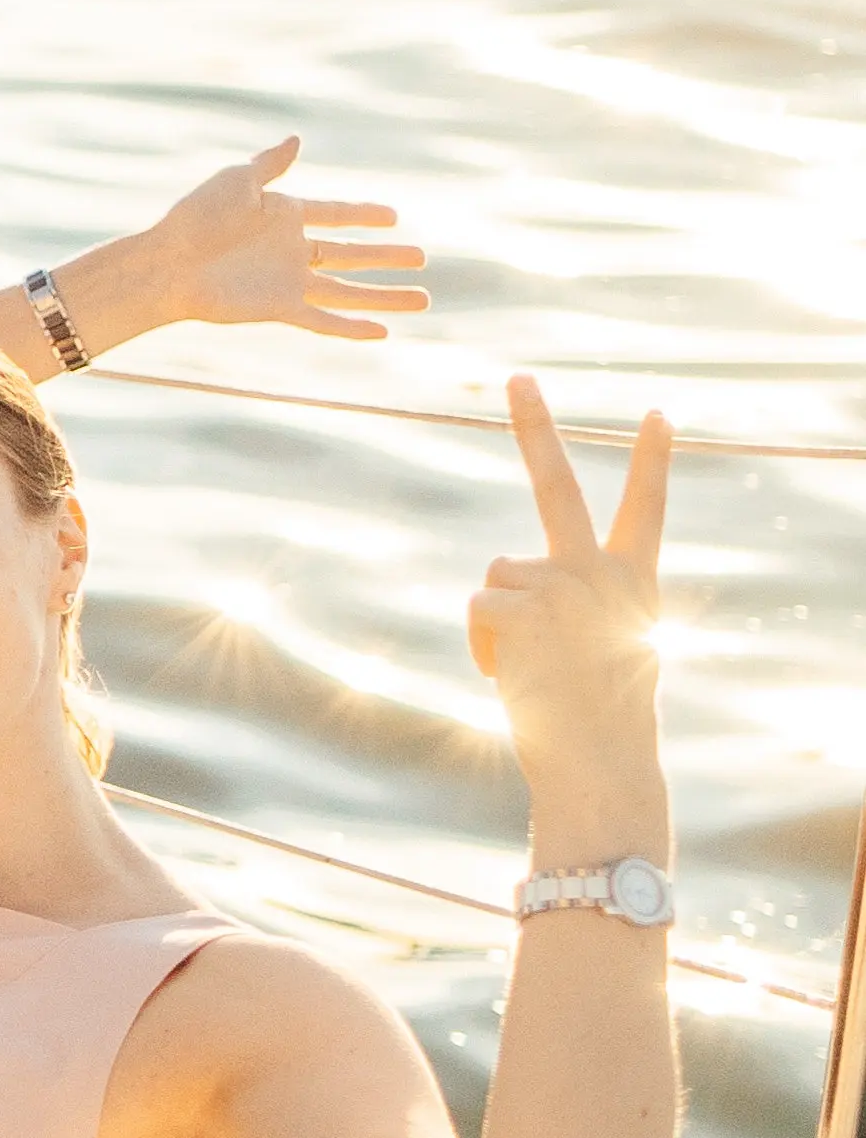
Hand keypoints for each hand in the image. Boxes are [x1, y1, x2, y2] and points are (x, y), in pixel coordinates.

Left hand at [114, 136, 428, 346]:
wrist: (167, 265)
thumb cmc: (196, 219)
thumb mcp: (236, 182)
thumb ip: (269, 166)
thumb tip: (296, 139)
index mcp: (282, 215)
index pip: (335, 214)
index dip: (364, 215)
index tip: (393, 216)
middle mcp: (290, 249)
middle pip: (351, 254)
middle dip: (385, 256)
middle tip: (421, 256)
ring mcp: (288, 280)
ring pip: (349, 290)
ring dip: (385, 295)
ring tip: (424, 298)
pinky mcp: (279, 307)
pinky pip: (324, 320)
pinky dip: (353, 327)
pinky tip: (382, 331)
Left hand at [471, 375, 671, 808]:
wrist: (601, 759)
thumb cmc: (602, 715)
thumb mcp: (608, 648)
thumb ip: (583, 605)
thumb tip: (523, 588)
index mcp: (634, 583)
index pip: (648, 512)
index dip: (652, 463)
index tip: (658, 415)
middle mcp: (602, 573)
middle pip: (558, 485)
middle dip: (536, 427)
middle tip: (519, 378)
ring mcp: (564, 585)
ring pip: (498, 574)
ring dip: (499, 623)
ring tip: (534, 667)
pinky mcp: (525, 606)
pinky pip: (479, 609)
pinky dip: (484, 647)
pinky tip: (512, 676)